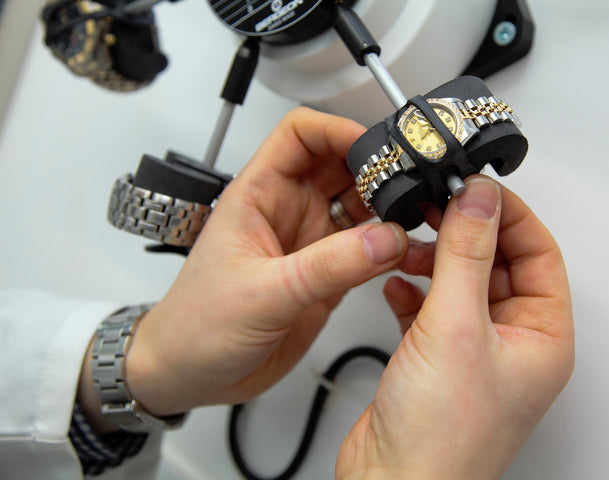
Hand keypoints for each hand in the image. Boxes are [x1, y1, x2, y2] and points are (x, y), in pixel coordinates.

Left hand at [104, 108, 408, 417]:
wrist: (189, 373)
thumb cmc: (195, 324)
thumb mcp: (261, 292)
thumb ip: (326, 267)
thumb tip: (384, 239)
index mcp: (259, 196)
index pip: (300, 136)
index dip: (337, 130)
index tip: (373, 145)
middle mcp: (289, 213)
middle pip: (341, 167)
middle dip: (377, 168)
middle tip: (410, 183)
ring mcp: (310, 244)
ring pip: (361, 207)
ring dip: (388, 209)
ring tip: (415, 217)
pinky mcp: (327, 277)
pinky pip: (368, 250)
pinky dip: (390, 248)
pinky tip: (405, 253)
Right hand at [336, 176, 573, 478]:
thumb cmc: (439, 439)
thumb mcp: (457, 328)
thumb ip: (467, 255)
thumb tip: (479, 199)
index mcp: (541, 337)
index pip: (538, 253)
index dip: (508, 214)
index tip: (474, 188)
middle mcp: (511, 343)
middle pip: (497, 264)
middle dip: (464, 235)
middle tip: (434, 208)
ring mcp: (473, 352)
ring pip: (461, 284)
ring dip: (435, 262)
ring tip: (409, 248)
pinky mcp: (436, 360)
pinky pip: (431, 310)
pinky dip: (412, 292)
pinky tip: (395, 286)